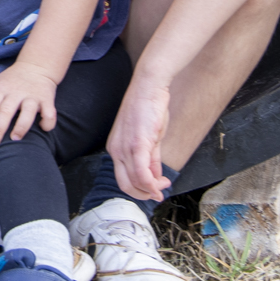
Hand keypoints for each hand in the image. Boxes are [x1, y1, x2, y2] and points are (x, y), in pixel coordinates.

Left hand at [0, 60, 59, 146]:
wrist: (36, 66)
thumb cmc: (11, 80)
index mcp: (1, 89)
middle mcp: (16, 92)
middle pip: (5, 111)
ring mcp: (32, 95)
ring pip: (27, 112)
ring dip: (21, 127)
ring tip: (15, 138)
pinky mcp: (47, 98)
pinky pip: (50, 112)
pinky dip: (48, 122)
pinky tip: (43, 128)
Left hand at [106, 76, 172, 200]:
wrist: (149, 86)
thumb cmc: (149, 108)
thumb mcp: (149, 138)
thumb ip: (150, 159)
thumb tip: (156, 177)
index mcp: (115, 148)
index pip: (122, 178)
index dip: (138, 190)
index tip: (154, 191)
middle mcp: (116, 150)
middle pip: (125, 184)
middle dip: (143, 194)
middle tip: (159, 194)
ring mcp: (125, 147)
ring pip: (135, 181)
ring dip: (152, 189)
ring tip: (165, 185)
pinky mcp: (137, 143)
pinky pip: (142, 172)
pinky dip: (152, 183)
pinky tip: (162, 182)